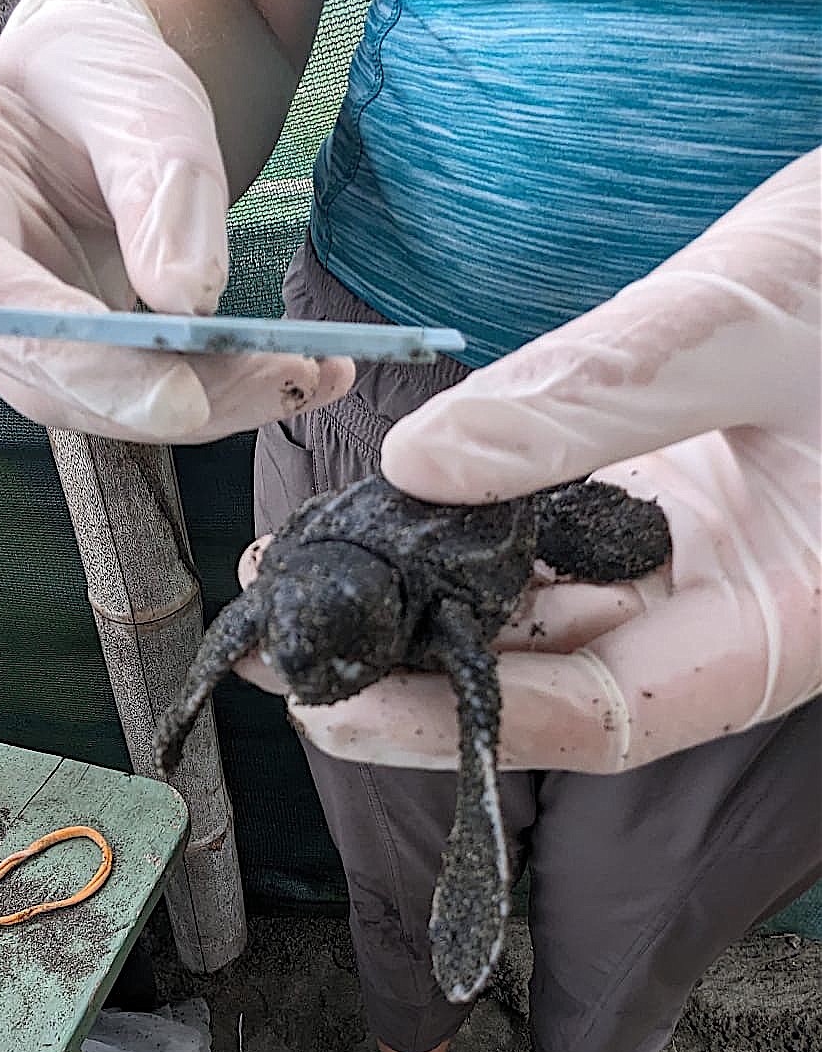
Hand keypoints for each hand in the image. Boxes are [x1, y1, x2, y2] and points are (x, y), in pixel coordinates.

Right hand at [0, 0, 351, 441]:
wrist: (90, 91)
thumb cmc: (94, 71)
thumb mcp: (137, 90)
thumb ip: (158, 184)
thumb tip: (184, 302)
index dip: (71, 355)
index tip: (176, 393)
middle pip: (35, 371)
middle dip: (159, 395)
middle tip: (279, 383)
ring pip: (85, 402)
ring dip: (201, 404)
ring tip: (306, 377)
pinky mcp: (46, 359)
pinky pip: (121, 396)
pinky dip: (207, 395)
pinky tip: (290, 378)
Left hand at [241, 151, 820, 770]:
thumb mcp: (743, 321)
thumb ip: (592, 398)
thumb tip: (418, 466)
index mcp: (779, 628)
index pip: (604, 722)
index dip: (464, 730)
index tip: (335, 711)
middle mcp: (729, 615)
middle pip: (556, 685)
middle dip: (413, 674)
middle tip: (279, 645)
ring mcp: (696, 558)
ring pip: (544, 616)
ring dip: (422, 604)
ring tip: (297, 577)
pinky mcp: (666, 498)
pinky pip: (552, 538)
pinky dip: (466, 531)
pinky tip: (379, 513)